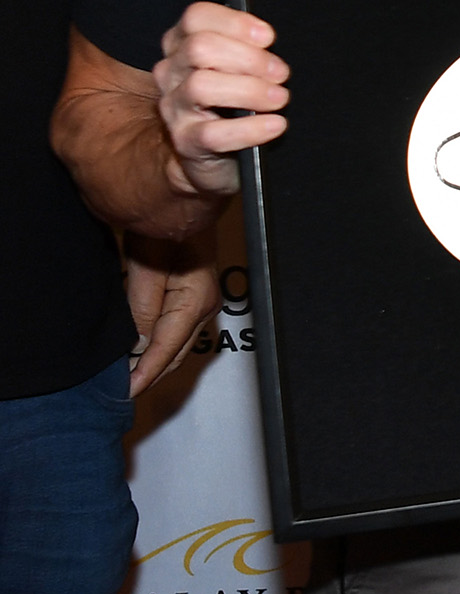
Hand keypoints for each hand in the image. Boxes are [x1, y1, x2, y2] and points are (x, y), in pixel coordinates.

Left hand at [124, 232, 218, 394]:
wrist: (186, 202)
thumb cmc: (168, 225)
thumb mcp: (147, 264)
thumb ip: (143, 306)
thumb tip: (135, 344)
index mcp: (196, 300)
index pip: (167, 348)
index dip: (146, 372)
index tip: (126, 391)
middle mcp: (205, 306)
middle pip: (175, 353)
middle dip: (149, 373)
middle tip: (119, 390)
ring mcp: (204, 303)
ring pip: (176, 345)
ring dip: (152, 361)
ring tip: (125, 376)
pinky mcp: (195, 299)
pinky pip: (176, 333)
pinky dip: (157, 346)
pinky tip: (137, 352)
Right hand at [153, 4, 288, 199]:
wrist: (211, 153)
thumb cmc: (232, 100)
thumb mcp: (237, 67)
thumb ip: (247, 49)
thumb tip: (272, 43)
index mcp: (182, 44)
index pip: (196, 17)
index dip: (234, 23)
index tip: (268, 37)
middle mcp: (171, 71)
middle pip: (200, 48)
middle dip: (248, 58)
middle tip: (281, 73)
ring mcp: (174, 107)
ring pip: (201, 86)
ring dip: (250, 90)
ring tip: (280, 98)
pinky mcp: (185, 141)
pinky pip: (213, 134)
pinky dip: (250, 129)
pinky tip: (275, 125)